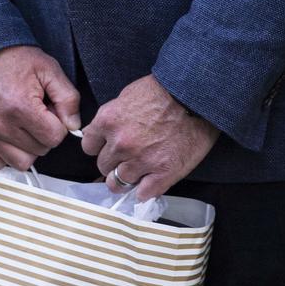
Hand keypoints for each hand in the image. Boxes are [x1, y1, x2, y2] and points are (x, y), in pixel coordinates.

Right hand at [0, 45, 81, 170]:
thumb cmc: (13, 58)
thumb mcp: (47, 68)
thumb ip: (67, 97)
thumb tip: (73, 125)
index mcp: (21, 107)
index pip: (54, 138)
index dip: (58, 124)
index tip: (50, 110)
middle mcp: (1, 125)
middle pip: (40, 150)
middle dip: (44, 134)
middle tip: (37, 114)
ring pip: (21, 162)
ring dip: (28, 147)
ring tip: (24, 125)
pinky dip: (7, 153)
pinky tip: (10, 134)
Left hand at [82, 75, 219, 200]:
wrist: (196, 96)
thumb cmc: (163, 91)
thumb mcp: (128, 96)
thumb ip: (112, 118)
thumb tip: (101, 133)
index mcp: (109, 121)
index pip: (88, 146)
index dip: (99, 147)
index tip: (108, 147)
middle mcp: (120, 144)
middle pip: (103, 166)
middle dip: (113, 162)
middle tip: (127, 157)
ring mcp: (141, 161)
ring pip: (118, 184)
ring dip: (126, 179)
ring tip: (137, 172)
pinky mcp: (162, 174)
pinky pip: (142, 194)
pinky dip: (145, 190)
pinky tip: (151, 180)